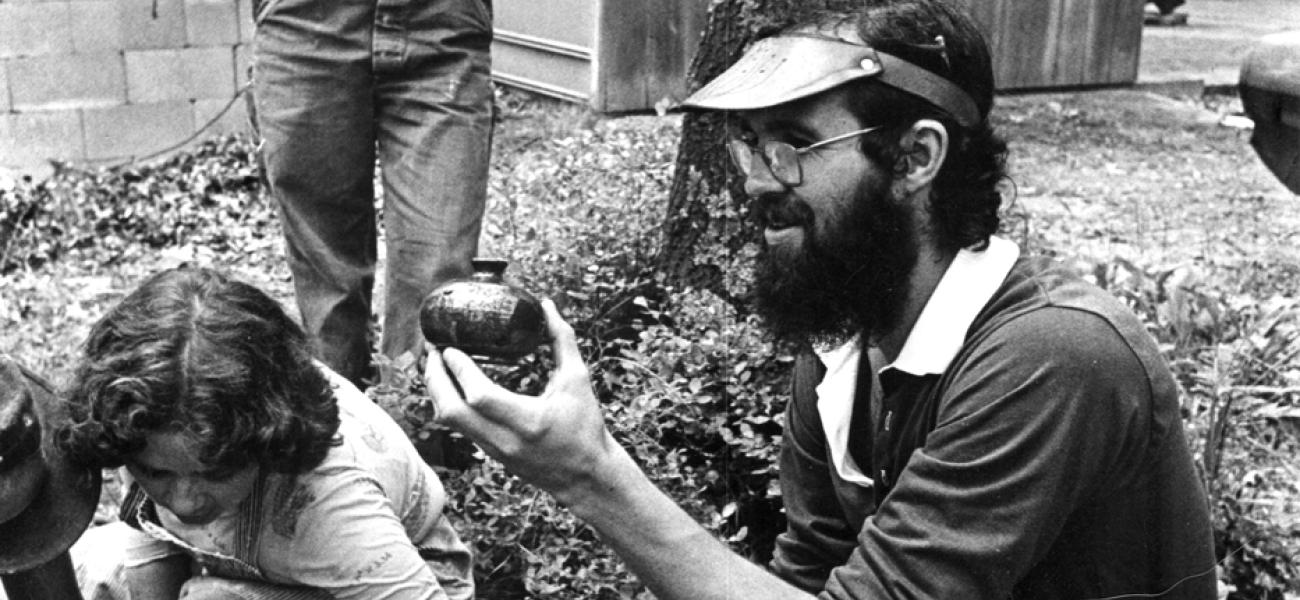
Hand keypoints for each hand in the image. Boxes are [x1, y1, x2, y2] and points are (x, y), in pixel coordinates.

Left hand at [424, 299, 621, 498]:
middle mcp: (505, 440)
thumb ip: (563, 341)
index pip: (479, 396)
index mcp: (528, 421)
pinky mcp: (491, 455)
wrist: (586, 477)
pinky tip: (452, 385)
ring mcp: (494, 451)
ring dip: (437, 391)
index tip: (450, 347)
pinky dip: (449, 403)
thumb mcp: (578, 380)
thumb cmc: (586, 427)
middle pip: (451, 412)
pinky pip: (459, 427)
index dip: (459, 370)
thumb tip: (547, 306)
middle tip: (433, 350)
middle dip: (434, 378)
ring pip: (449, 422)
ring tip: (436, 364)